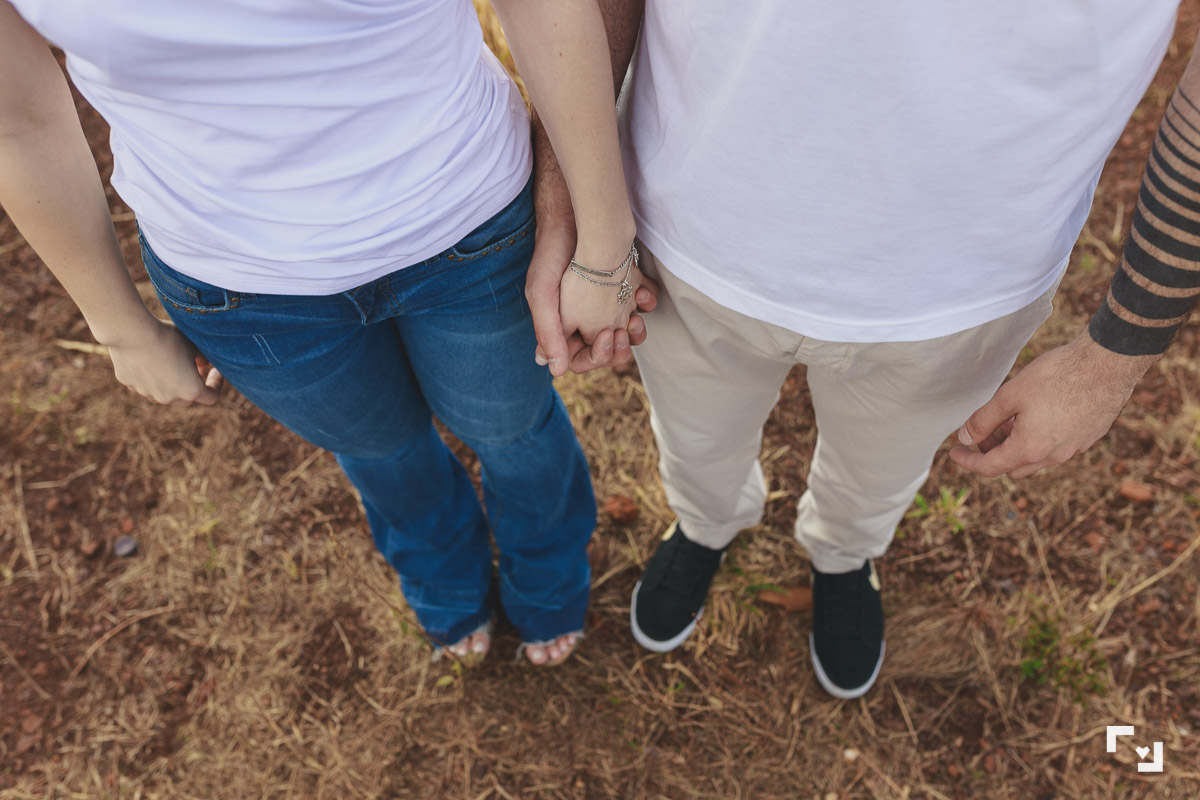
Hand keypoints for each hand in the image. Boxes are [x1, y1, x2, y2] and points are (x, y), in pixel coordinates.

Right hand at [105, 317, 223, 405]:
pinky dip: (150, 375)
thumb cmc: (169, 337)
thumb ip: (203, 358)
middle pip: (187, 398)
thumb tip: (204, 364)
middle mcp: (169, 398)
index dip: (217, 384)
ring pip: (164, 392)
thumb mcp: (193, 345)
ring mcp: (148, 393)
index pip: (211, 397)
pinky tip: (148, 355)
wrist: (131, 332)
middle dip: (193, 384)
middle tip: (195, 366)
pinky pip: (145, 383)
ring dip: (171, 381)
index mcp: (191, 391)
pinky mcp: (130, 385)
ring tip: (170, 359)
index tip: (215, 370)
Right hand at [526, 171, 656, 375]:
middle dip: (619, 347)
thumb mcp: (542, 294)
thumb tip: (555, 371)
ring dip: (635, 330)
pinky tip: (642, 291)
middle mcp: (583, 318)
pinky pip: (638, 304)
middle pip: (607, 351)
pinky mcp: (621, 284)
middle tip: (624, 329)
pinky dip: (644, 301)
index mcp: (562, 325)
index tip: (605, 337)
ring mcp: (604, 302)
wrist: (574, 213)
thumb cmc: (553, 252)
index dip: (594, 357)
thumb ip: (548, 333)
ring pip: (625, 332)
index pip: (579, 359)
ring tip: (635, 318)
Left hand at [950, 333, 1154, 478]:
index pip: (990, 468)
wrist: (1107, 364)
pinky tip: (1037, 416)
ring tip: (1009, 420)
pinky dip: (1039, 440)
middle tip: (982, 432)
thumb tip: (966, 437)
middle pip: (1013, 467)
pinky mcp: (1089, 437)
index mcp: (1030, 449)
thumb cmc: (1057, 376)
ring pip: (1036, 459)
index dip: (968, 461)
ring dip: (1017, 447)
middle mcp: (1054, 456)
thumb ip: (984, 420)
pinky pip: (1057, 448)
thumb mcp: (1010, 395)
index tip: (955, 452)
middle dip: (993, 453)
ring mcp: (1074, 448)